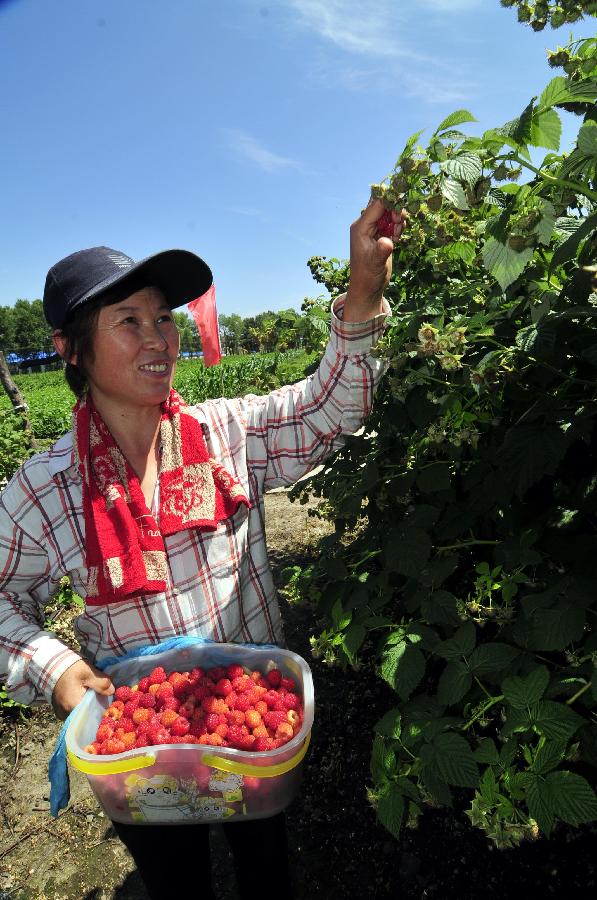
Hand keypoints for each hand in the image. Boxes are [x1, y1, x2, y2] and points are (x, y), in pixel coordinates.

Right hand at [51, 659, 114, 719]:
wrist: (51, 665)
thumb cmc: (70, 669)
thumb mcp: (88, 672)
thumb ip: (101, 683)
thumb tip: (112, 692)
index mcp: (73, 706)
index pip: (92, 716)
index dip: (103, 712)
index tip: (111, 706)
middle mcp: (65, 714)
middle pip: (86, 716)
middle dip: (97, 709)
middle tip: (106, 701)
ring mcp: (61, 713)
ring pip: (80, 715)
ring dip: (89, 708)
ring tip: (97, 699)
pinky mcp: (59, 710)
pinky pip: (74, 712)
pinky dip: (81, 706)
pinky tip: (88, 698)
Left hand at [343, 199, 406, 322]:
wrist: (367, 288)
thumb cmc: (368, 276)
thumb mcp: (375, 263)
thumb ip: (382, 251)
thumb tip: (388, 242)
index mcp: (360, 227)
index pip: (376, 204)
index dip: (391, 203)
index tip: (400, 215)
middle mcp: (364, 225)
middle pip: (383, 204)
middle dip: (395, 211)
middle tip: (399, 226)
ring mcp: (372, 229)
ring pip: (389, 212)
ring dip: (398, 219)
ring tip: (397, 235)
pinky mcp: (379, 235)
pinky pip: (391, 222)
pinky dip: (397, 226)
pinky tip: (397, 238)